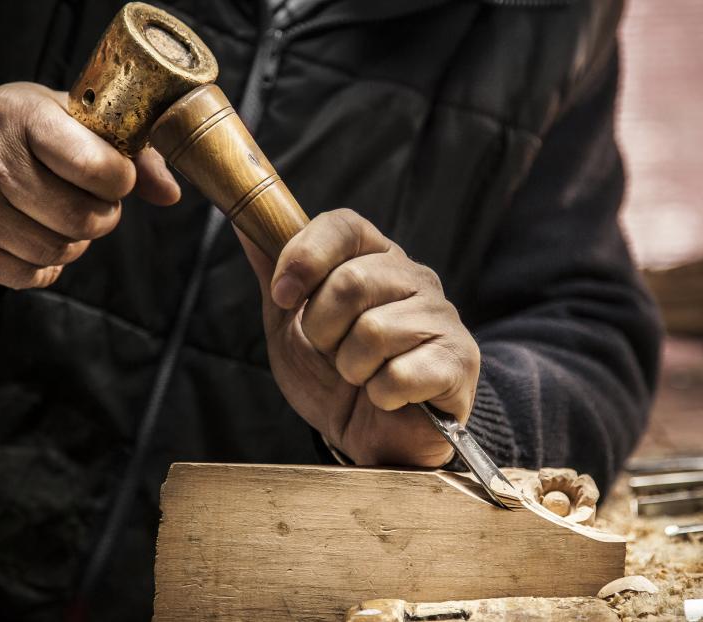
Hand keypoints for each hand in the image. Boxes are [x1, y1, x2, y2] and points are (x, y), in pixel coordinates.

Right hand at [0, 82, 180, 287]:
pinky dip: (41, 265)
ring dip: (72, 243)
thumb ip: (132, 152)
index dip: (120, 182)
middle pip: (83, 220)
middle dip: (100, 217)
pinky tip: (27, 237)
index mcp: (22, 117)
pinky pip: (29, 276)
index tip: (113, 177)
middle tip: (88, 203)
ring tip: (56, 218)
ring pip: (58, 252)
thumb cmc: (17, 133)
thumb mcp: (71, 119)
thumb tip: (170, 194)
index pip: (99, 168)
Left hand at [238, 209, 479, 466]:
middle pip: (353, 280)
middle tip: (332, 353)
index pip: (345, 226)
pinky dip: (381, 395)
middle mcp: (415, 279)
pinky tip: (390, 398)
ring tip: (363, 378)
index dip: (306, 256)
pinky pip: (400, 373)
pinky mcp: (458, 361)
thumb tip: (244, 224)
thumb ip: (275, 275)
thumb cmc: (333, 378)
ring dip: (352, 368)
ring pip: (374, 331)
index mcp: (376, 259)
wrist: (371, 440)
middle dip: (324, 330)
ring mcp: (442, 318)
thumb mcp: (291, 325)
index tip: (283, 296)